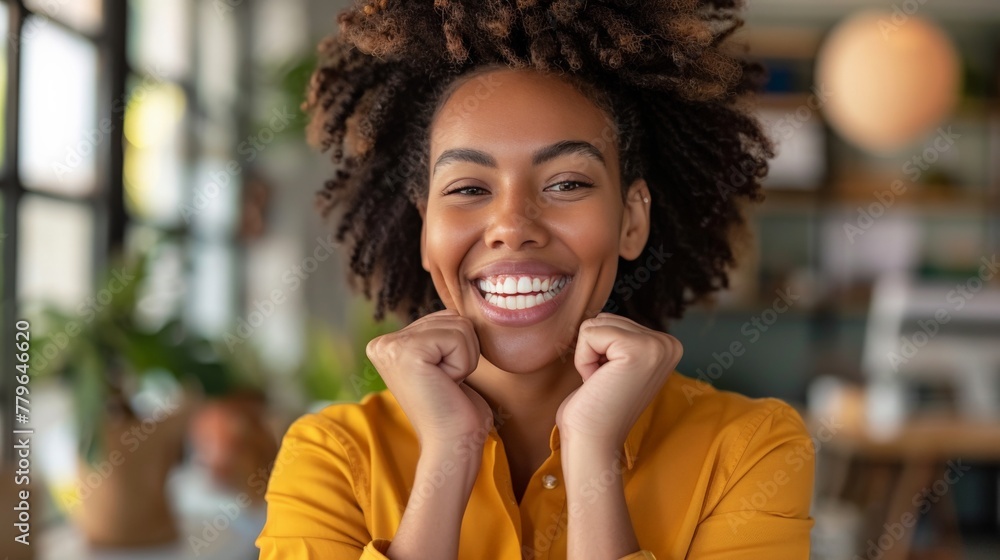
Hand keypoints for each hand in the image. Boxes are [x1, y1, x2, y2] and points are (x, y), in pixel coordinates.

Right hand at [366, 309, 492, 450]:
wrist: (452, 445)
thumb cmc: (455, 409)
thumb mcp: (443, 360)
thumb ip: (440, 333)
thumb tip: (457, 308)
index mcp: (387, 343)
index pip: (445, 316)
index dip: (458, 349)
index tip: (442, 379)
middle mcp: (382, 342)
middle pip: (452, 317)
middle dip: (463, 352)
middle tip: (446, 384)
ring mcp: (390, 346)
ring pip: (459, 325)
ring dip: (465, 359)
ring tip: (446, 385)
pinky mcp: (407, 352)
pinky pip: (459, 338)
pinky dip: (464, 364)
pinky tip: (446, 385)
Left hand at [555, 313, 682, 449]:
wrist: (593, 442)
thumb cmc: (595, 408)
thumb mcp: (615, 363)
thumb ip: (618, 339)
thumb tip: (600, 315)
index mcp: (667, 346)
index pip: (614, 321)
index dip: (600, 351)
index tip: (610, 380)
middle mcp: (669, 344)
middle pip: (605, 318)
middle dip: (593, 351)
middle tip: (605, 384)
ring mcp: (657, 346)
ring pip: (596, 323)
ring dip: (588, 355)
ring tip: (603, 383)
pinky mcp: (637, 350)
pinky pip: (589, 333)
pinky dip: (583, 360)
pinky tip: (597, 382)